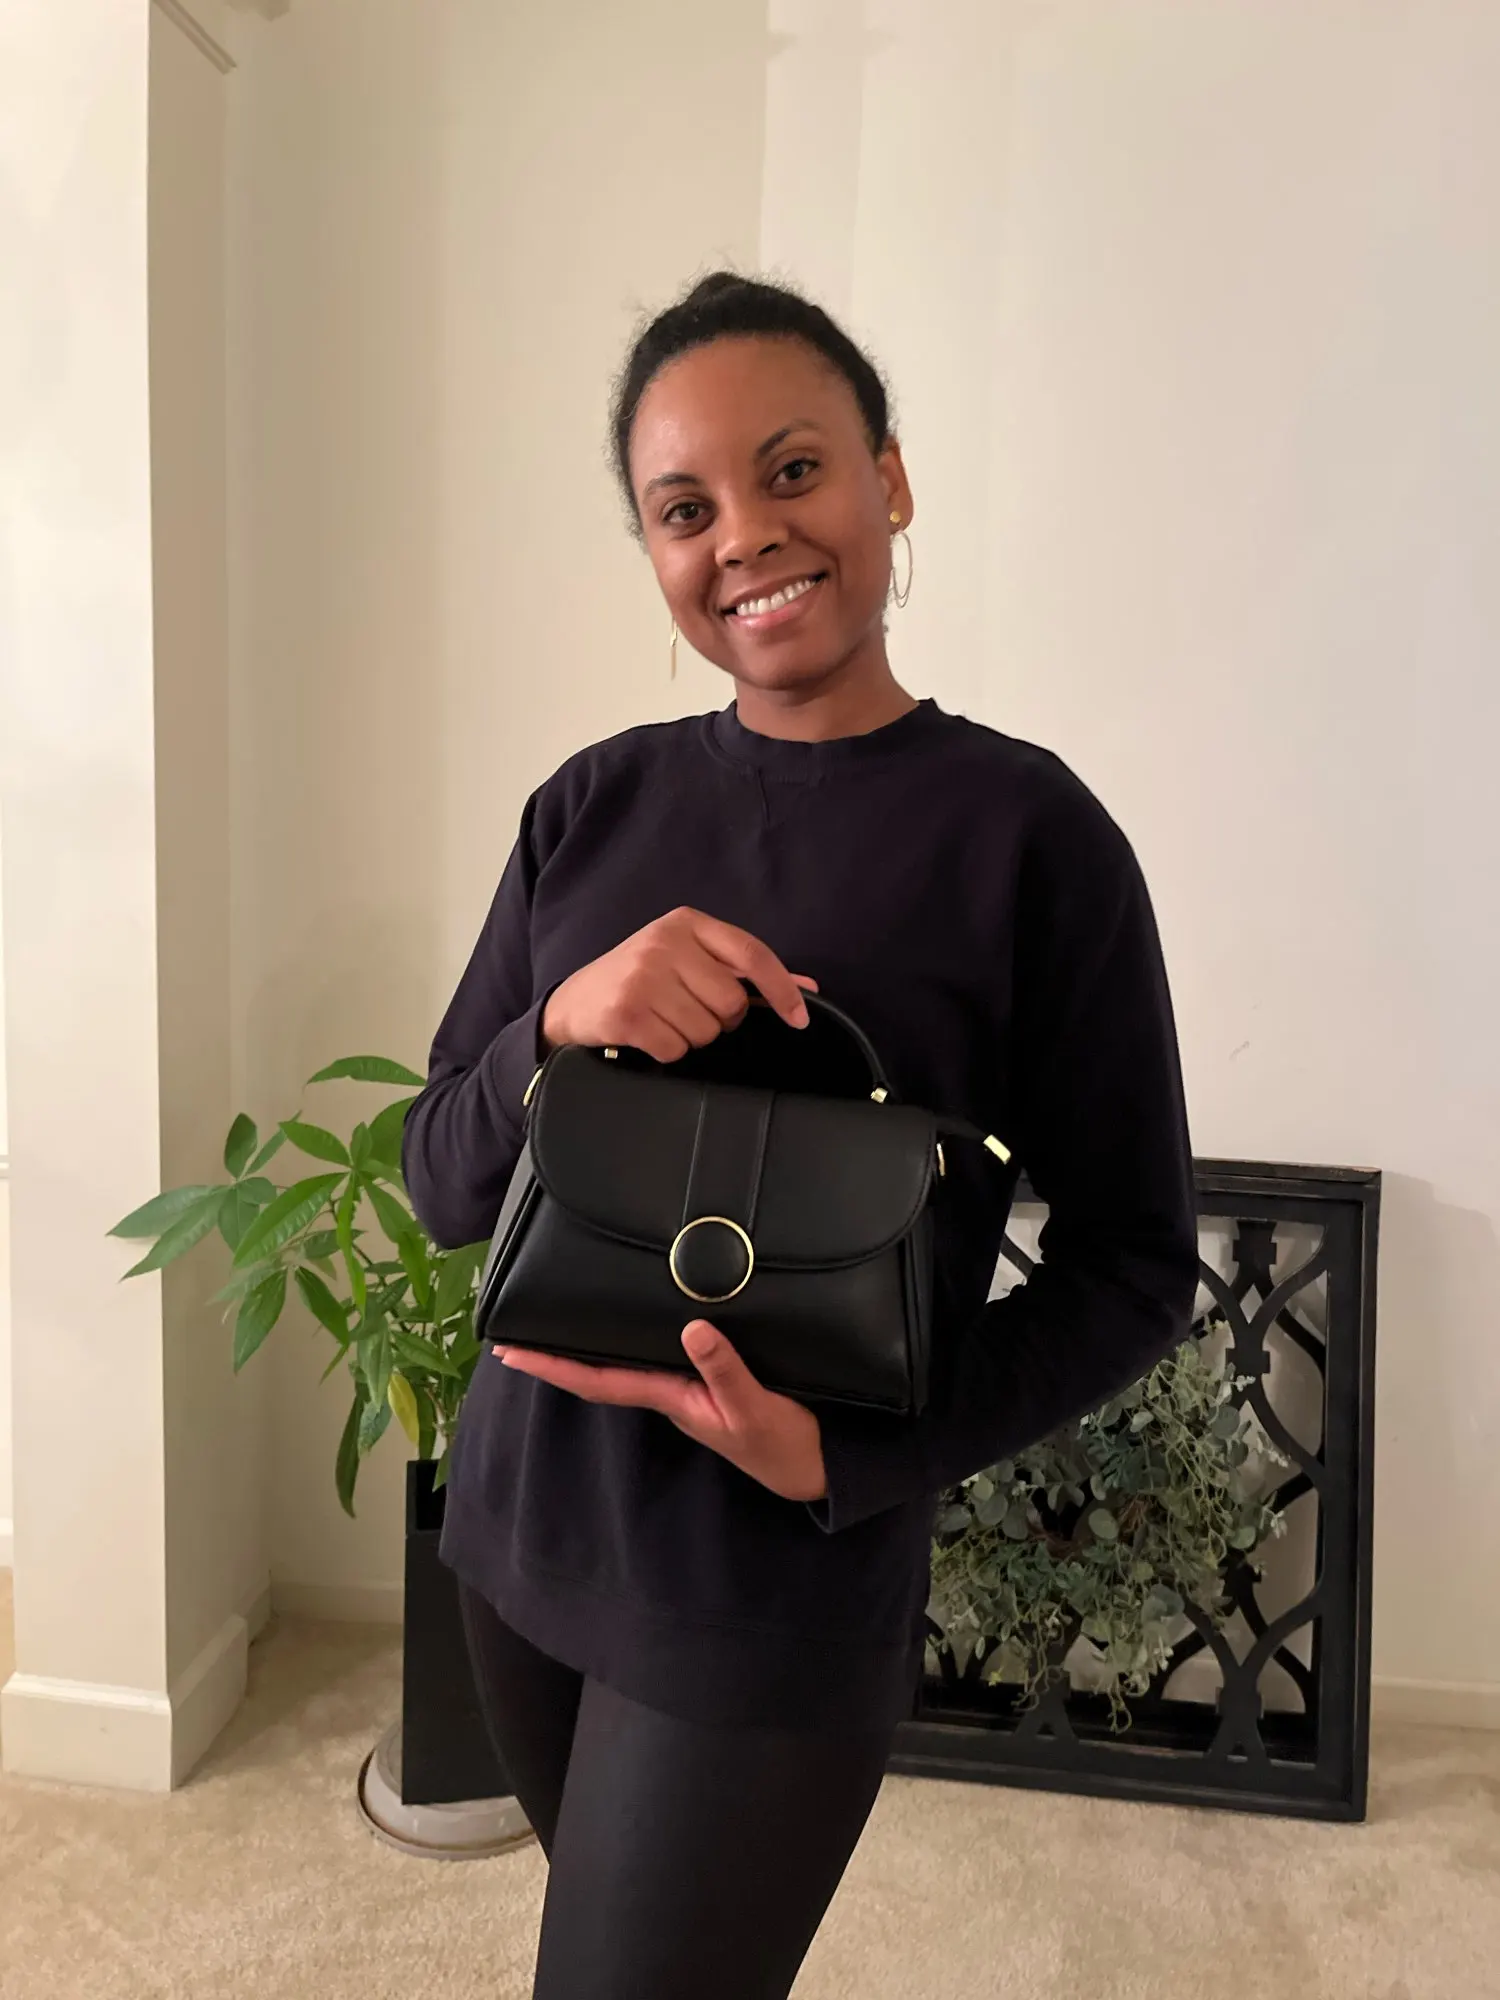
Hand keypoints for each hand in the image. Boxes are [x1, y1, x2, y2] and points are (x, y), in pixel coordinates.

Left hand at [494, 1320, 828, 1503]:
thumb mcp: (756, 1407)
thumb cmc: (783, 1443)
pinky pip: (655, 1357)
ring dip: (588, 1349)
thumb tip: (692, 1329)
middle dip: (557, 1354)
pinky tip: (626, 1326)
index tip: (510, 1352)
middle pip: (600, 1372)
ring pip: (625, 1365)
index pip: (598, 1380)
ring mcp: (686, 1391)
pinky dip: (630, 1341)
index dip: (554, 1366)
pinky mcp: (706, 1382)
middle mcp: (670, 1393)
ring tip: (554, 1322)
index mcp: (671, 1398)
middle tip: (513, 1331)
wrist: (814, 1467)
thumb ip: (726, 1370)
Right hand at [542, 906, 816, 1063]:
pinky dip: (668, 1052)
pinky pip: (675, 1048)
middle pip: (732, 1002)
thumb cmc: (639, 981)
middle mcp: (664, 944)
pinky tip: (648, 1036)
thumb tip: (807, 988)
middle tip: (689, 1012)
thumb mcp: (687, 961)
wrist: (573, 1003)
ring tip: (664, 1022)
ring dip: (691, 1038)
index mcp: (686, 924)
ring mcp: (643, 977)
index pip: (751, 953)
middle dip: (720, 1020)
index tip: (799, 1018)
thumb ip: (744, 972)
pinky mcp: (626, 1013)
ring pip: (706, 1031)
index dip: (782, 988)